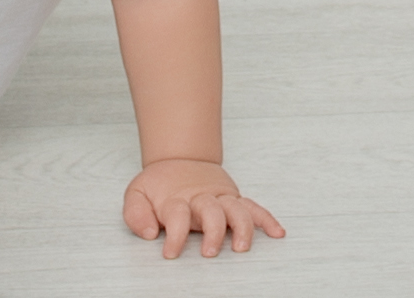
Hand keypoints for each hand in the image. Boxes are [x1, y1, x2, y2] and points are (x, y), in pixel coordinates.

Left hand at [122, 158, 284, 258]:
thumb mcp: (137, 194)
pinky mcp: (233, 199)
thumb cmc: (159, 184)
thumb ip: (136, 214)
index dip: (174, 236)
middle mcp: (201, 198)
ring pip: (237, 209)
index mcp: (177, 199)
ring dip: (242, 228)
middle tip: (209, 252)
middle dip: (213, 232)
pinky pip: (254, 208)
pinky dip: (267, 219)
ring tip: (241, 247)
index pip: (177, 215)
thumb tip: (149, 233)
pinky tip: (277, 233)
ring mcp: (220, 198)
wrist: (179, 159)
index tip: (170, 253)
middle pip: (212, 211)